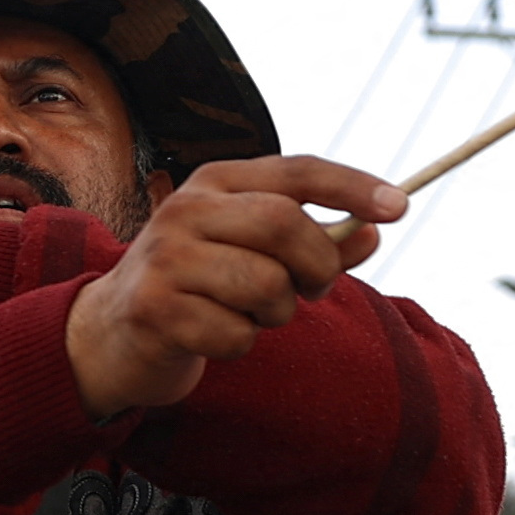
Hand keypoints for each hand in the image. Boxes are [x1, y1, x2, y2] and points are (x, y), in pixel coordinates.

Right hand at [63, 157, 404, 416]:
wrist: (114, 333)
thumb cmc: (201, 286)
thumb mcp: (257, 254)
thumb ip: (315, 242)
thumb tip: (374, 233)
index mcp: (216, 182)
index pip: (296, 169)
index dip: (352, 184)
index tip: (401, 206)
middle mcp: (186, 208)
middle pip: (284, 224)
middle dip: (316, 266)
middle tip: (313, 290)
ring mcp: (166, 257)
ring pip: (266, 285)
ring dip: (276, 314)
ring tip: (248, 314)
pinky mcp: (155, 308)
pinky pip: (236, 334)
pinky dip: (239, 344)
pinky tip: (211, 336)